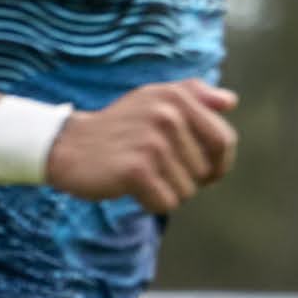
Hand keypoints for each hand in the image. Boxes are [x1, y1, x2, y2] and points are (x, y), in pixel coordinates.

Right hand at [52, 80, 239, 212]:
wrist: (67, 144)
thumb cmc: (120, 126)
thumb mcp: (153, 99)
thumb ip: (194, 95)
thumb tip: (230, 101)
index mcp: (177, 98)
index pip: (224, 141)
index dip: (220, 164)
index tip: (205, 172)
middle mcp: (167, 115)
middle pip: (207, 171)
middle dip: (188, 179)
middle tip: (157, 169)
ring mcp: (152, 142)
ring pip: (188, 190)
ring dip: (167, 191)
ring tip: (141, 173)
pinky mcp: (136, 170)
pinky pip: (167, 203)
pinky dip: (151, 202)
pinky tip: (130, 186)